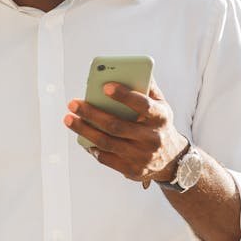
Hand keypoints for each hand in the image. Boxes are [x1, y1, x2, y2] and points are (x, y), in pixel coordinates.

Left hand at [63, 78, 188, 185]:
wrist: (172, 159)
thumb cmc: (159, 125)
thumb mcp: (161, 105)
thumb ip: (147, 88)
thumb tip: (128, 70)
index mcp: (160, 117)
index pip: (142, 104)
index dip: (124, 95)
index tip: (105, 86)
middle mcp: (152, 138)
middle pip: (116, 125)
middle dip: (91, 114)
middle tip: (73, 104)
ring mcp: (142, 156)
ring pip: (106, 142)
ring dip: (84, 130)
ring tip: (68, 119)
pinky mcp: (132, 170)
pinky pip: (105, 158)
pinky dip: (91, 147)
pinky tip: (82, 137)